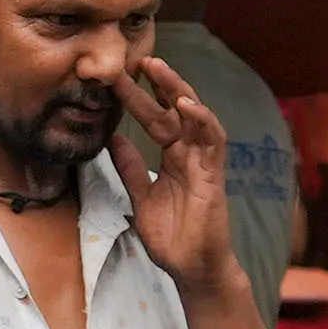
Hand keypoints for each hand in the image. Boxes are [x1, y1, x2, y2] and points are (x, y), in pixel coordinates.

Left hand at [113, 55, 241, 302]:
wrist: (192, 269)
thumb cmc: (171, 239)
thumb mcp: (140, 198)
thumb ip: (130, 168)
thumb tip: (112, 139)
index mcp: (172, 157)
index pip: (154, 119)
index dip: (136, 98)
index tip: (113, 79)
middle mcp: (189, 154)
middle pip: (173, 109)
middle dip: (156, 83)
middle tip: (135, 59)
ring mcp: (203, 162)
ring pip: (194, 114)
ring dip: (177, 89)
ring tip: (157, 69)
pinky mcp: (214, 174)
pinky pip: (212, 139)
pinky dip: (201, 119)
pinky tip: (185, 104)